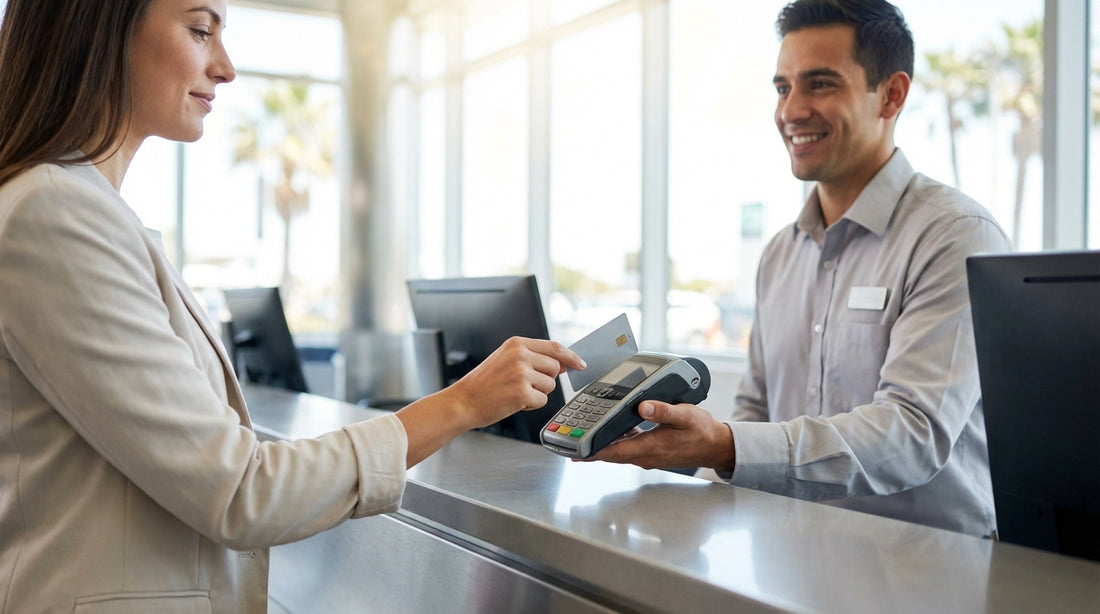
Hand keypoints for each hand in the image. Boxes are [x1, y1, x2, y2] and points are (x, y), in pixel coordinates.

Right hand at [446, 336, 584, 429]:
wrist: (463, 401)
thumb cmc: (484, 384)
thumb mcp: (506, 360)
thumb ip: (533, 358)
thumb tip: (562, 364)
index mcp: (516, 343)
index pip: (554, 347)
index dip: (570, 356)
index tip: (580, 364)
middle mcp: (520, 355)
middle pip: (554, 368)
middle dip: (544, 380)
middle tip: (523, 384)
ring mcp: (522, 373)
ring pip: (550, 386)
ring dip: (537, 393)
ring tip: (514, 392)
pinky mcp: (522, 393)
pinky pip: (542, 400)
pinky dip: (531, 405)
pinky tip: (513, 402)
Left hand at [586, 401, 735, 471]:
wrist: (716, 446)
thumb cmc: (702, 431)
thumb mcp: (686, 414)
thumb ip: (664, 410)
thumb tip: (643, 406)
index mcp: (652, 447)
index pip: (616, 451)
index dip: (594, 452)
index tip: (576, 451)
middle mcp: (647, 456)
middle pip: (612, 454)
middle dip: (590, 450)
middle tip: (570, 444)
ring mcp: (649, 456)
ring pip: (618, 452)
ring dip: (602, 446)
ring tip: (584, 436)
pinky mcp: (652, 453)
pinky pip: (628, 449)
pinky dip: (616, 442)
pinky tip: (611, 430)